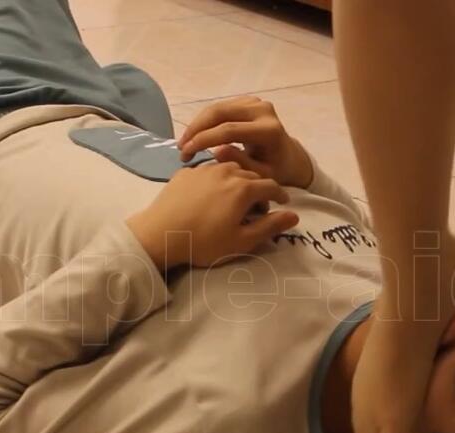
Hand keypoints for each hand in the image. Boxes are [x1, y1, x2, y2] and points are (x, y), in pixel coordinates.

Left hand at [125, 162, 299, 268]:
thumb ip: (270, 226)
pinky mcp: (186, 172)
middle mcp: (226, 171)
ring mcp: (204, 169)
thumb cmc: (204, 242)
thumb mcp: (242, 241)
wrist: (160, 234)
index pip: (271, 185)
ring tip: (235, 196)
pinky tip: (211, 194)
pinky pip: (209, 170)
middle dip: (260, 187)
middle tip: (259, 205)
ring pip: (230, 168)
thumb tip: (294, 216)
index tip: (283, 203)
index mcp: (244, 187)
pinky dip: (217, 179)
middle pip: (252, 174)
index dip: (280, 195)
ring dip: (239, 179)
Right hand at [178, 96, 314, 188]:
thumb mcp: (261, 176)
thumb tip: (217, 151)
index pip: (229, 130)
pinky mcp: (249, 101)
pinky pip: (221, 106)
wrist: (289, 158)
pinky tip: (196, 134)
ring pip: (218, 107)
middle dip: (196, 129)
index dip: (204, 140)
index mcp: (269, 130)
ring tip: (185, 142)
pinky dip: (205, 120)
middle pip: (220, 113)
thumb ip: (241, 164)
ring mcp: (256, 102)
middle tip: (181, 147)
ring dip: (198, 124)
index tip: (187, 153)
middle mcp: (264, 111)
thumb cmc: (276, 171)